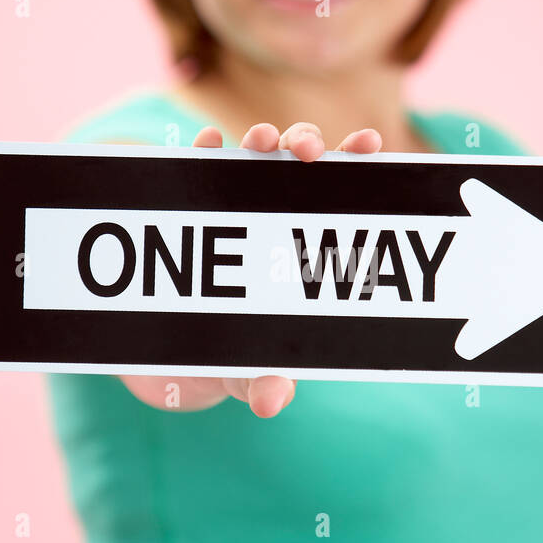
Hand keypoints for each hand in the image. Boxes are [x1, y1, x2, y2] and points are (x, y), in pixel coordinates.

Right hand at [120, 120, 382, 417]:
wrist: (172, 359)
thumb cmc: (228, 361)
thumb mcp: (243, 374)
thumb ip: (258, 381)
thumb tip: (271, 400)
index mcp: (306, 252)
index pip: (341, 200)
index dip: (359, 167)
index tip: (370, 144)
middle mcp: (275, 218)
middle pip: (300, 167)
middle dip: (307, 144)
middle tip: (308, 150)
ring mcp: (234, 207)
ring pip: (254, 159)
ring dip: (261, 142)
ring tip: (260, 141)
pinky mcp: (191, 207)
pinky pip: (198, 170)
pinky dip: (204, 152)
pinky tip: (205, 144)